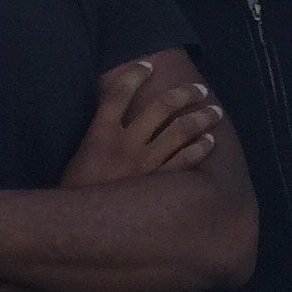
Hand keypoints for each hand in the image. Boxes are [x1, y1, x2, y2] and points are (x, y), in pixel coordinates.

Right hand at [63, 60, 224, 186]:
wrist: (76, 226)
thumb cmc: (77, 191)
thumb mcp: (80, 155)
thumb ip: (97, 133)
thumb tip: (110, 113)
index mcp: (99, 134)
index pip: (117, 94)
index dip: (133, 75)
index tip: (148, 64)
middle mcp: (125, 143)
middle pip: (161, 107)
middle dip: (184, 94)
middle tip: (198, 89)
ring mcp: (144, 163)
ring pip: (181, 130)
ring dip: (201, 117)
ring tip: (214, 111)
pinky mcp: (157, 182)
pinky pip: (186, 161)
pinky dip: (201, 148)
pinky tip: (210, 141)